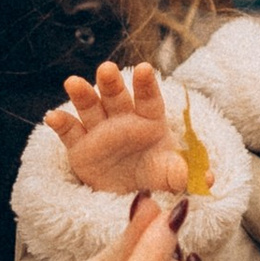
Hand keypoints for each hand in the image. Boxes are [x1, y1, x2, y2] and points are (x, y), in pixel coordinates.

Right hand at [45, 57, 188, 198]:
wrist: (131, 191)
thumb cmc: (154, 173)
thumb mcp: (171, 175)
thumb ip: (185, 174)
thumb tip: (207, 179)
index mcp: (149, 118)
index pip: (149, 97)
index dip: (146, 84)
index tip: (145, 69)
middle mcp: (122, 118)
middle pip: (116, 95)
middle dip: (111, 82)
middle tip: (106, 69)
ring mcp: (99, 130)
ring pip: (90, 107)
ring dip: (82, 94)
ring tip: (73, 82)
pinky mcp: (80, 146)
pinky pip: (70, 132)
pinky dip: (61, 123)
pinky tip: (52, 116)